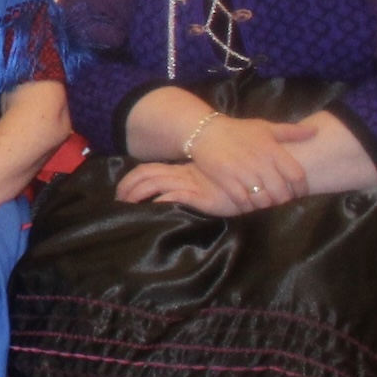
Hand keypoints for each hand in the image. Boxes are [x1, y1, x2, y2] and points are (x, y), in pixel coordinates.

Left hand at [114, 160, 251, 215]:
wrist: (259, 175)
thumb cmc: (235, 181)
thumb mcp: (210, 181)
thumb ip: (194, 184)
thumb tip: (172, 196)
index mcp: (182, 169)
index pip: (149, 169)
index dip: (131, 178)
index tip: (120, 192)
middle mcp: (183, 174)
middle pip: (146, 174)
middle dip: (127, 186)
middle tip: (117, 200)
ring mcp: (191, 183)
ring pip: (155, 182)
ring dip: (137, 193)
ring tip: (126, 205)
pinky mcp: (200, 195)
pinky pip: (175, 195)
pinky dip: (161, 201)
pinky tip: (151, 207)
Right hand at [182, 114, 314, 211]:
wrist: (205, 131)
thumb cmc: (238, 130)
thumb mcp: (265, 127)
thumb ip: (291, 131)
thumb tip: (316, 132)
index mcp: (273, 150)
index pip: (296, 175)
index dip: (301, 188)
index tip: (300, 192)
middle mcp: (260, 163)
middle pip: (281, 192)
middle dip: (283, 199)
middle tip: (280, 199)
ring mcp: (242, 173)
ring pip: (263, 199)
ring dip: (266, 204)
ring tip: (265, 202)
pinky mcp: (226, 180)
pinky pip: (242, 201)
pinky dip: (247, 206)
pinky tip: (248, 203)